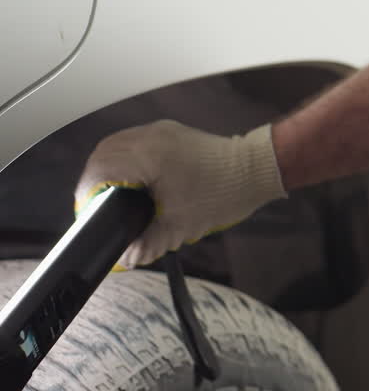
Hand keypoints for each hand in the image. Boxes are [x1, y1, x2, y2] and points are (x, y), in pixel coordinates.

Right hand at [75, 120, 285, 268]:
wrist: (258, 168)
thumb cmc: (224, 192)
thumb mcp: (181, 225)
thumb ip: (148, 243)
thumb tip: (127, 259)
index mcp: (147, 156)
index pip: (100, 170)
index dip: (88, 194)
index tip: (89, 213)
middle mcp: (150, 137)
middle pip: (103, 153)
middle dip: (95, 180)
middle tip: (96, 205)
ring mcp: (161, 131)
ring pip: (117, 144)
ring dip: (110, 167)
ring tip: (113, 194)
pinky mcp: (171, 132)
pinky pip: (136, 141)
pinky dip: (127, 158)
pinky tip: (134, 180)